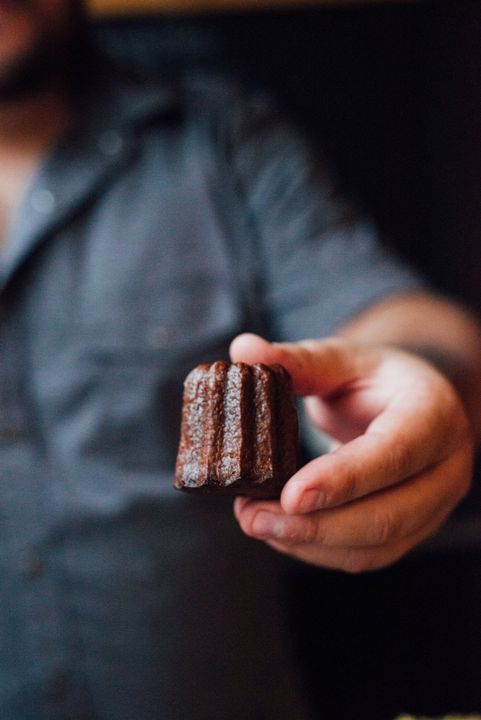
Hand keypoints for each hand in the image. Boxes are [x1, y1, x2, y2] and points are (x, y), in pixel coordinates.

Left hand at [230, 333, 473, 571]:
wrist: (411, 405)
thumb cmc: (375, 380)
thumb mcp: (342, 359)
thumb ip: (297, 360)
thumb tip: (243, 350)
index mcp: (433, 414)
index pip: (395, 453)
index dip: (344, 478)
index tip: (290, 495)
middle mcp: (444, 467)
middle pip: (387, 515)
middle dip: (315, 526)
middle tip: (252, 518)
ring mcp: (433, 506)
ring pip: (375, 546)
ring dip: (309, 544)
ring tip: (254, 522)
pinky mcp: (411, 529)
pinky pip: (366, 555)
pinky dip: (318, 551)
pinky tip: (279, 532)